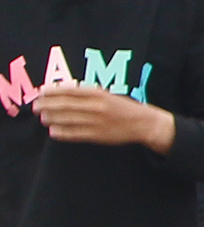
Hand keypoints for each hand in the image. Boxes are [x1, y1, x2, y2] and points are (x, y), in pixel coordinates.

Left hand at [35, 83, 167, 149]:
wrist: (144, 123)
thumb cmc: (124, 108)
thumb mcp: (108, 95)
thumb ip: (88, 95)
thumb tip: (63, 94)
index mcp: (99, 94)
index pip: (70, 91)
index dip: (53, 91)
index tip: (41, 92)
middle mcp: (96, 107)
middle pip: (65, 105)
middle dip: (47, 105)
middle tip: (35, 106)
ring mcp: (96, 121)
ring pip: (67, 119)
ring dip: (52, 118)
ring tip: (42, 118)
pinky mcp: (97, 135)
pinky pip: (74, 134)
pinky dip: (62, 132)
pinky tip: (53, 131)